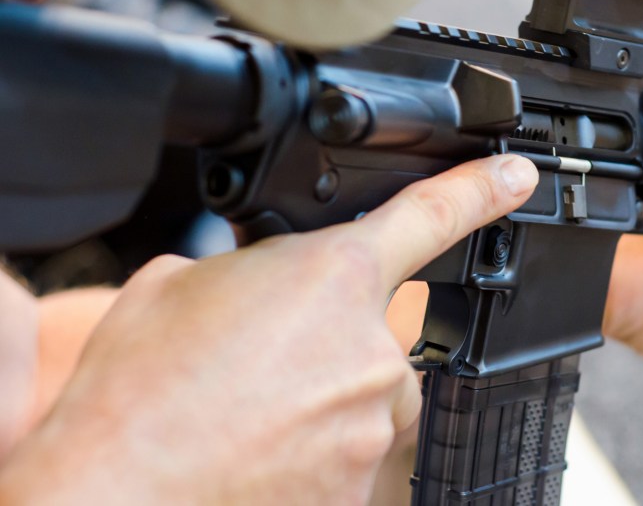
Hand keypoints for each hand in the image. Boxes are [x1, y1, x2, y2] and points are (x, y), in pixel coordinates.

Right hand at [0, 154, 537, 503]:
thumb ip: (248, 269)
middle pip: (374, 334)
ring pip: (363, 399)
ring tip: (245, 413)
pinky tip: (256, 451)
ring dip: (319, 402)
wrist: (117, 495)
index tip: (515, 178)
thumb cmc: (137, 394)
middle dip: (327, 343)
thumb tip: (258, 283)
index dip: (481, 189)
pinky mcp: (362, 488)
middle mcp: (372, 349)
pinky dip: (311, 453)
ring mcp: (372, 423)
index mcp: (334, 276)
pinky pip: (350, 455)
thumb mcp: (179, 285)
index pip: (433, 215)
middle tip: (255, 365)